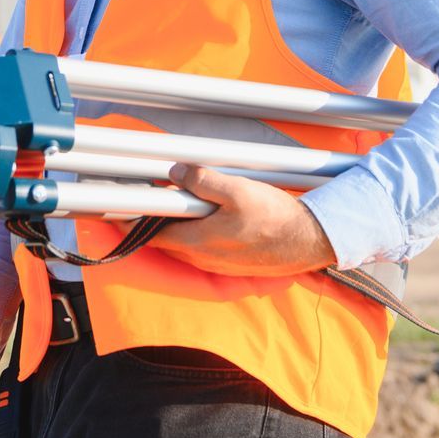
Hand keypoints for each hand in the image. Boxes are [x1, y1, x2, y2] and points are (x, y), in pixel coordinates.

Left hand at [153, 163, 337, 276]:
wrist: (307, 241)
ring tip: (189, 201)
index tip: (130, 203)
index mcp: (197, 242)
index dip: (137, 219)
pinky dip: (199, 233)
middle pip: (167, 240)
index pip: (151, 235)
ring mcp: (217, 265)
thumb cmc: (274, 218)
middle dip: (159, 219)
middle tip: (160, 194)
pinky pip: (203, 249)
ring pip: (185, 245)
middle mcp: (202, 259)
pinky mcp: (231, 265)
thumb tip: (176, 172)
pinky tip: (214, 216)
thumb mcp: (237, 190)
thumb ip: (202, 181)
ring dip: (181, 225)